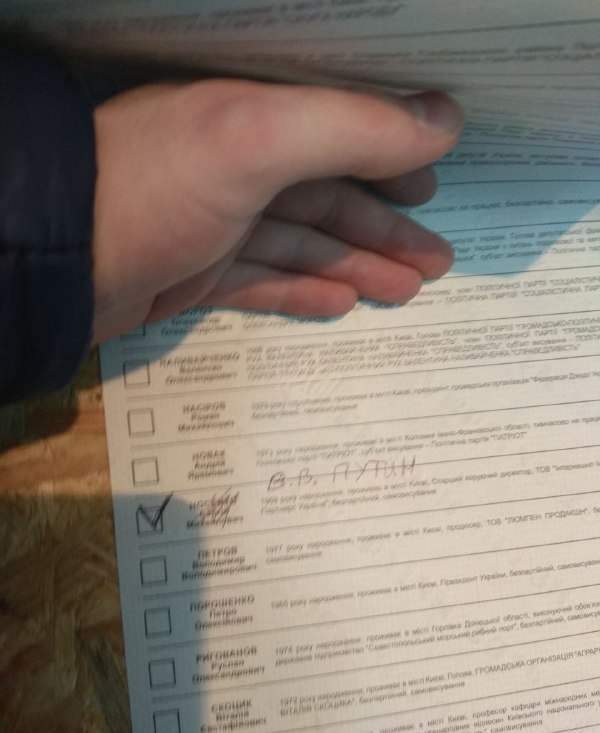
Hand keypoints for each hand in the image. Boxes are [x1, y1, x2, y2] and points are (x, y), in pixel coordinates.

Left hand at [92, 80, 462, 341]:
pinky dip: (302, 292)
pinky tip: (341, 306)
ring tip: (406, 291)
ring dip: (355, 266)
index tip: (434, 190)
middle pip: (329, 198)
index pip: (338, 133)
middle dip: (384, 231)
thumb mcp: (258, 140)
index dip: (390, 158)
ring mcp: (215, 225)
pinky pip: (262, 282)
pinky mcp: (195, 274)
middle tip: (437, 264)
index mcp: (253, 121)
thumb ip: (353, 127)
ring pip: (302, 244)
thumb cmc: (157, 186)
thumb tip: (445, 120)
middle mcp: (237, 168)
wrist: (58, 259)